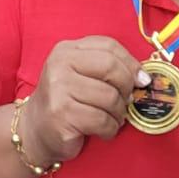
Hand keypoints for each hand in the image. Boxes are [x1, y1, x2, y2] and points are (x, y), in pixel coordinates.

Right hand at [21, 36, 145, 166]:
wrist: (35, 129)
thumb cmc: (66, 101)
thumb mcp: (82, 75)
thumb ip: (108, 68)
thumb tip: (143, 78)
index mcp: (66, 50)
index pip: (109, 46)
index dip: (131, 63)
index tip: (141, 79)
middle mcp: (59, 65)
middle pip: (111, 68)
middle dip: (126, 87)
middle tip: (126, 101)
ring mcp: (58, 89)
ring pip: (109, 97)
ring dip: (119, 113)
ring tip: (112, 118)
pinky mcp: (62, 114)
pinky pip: (102, 120)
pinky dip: (110, 129)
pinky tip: (103, 131)